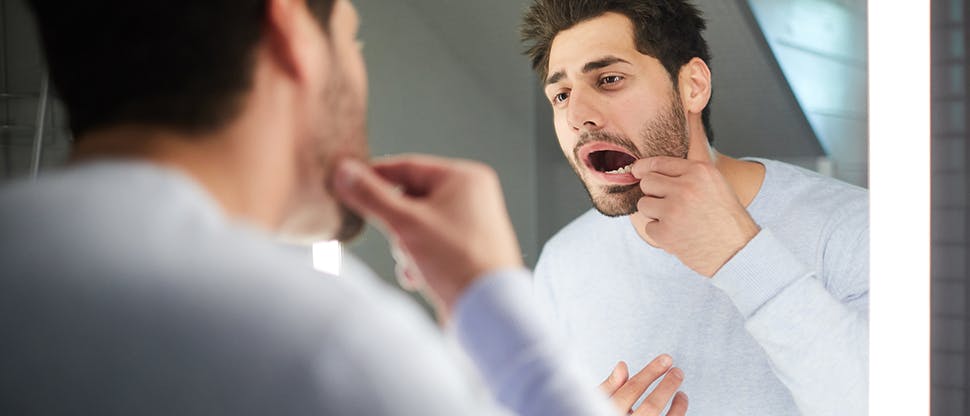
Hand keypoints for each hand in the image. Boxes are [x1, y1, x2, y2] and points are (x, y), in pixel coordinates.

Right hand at [332, 154, 523, 315]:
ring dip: (405, 246)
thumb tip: (344, 171)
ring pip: (417, 225)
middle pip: (411, 199)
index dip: (374, 177)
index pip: (407, 166)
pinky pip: (430, 246)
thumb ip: (371, 196)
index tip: (347, 184)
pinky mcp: (466, 251)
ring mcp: (471, 225)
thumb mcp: (405, 224)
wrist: (487, 310)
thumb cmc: (458, 261)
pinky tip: (418, 277)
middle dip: (396, 225)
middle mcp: (472, 197)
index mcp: (465, 178)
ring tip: (414, 263)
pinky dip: (418, 260)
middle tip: (396, 239)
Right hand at [598, 355, 687, 414]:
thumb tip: (622, 366)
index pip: (632, 389)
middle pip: (651, 406)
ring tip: (682, 394)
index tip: (665, 361)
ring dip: (678, 406)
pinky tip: (678, 408)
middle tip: (678, 372)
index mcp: (607, 412)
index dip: (651, 372)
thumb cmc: (595, 412)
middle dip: (668, 386)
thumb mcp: (594, 401)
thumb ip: (608, 387)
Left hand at [631, 156, 759, 276]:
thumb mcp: (716, 185)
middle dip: (653, 192)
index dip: (644, 167)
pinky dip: (661, 233)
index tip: (637, 171)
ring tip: (677, 221)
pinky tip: (680, 235)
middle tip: (668, 204)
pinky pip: (649, 227)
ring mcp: (673, 210)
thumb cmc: (727, 220)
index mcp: (699, 171)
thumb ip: (689, 175)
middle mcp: (685, 187)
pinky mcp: (665, 232)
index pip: (659, 162)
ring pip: (644, 204)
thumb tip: (653, 170)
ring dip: (655, 213)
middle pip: (647, 182)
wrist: (738, 252)